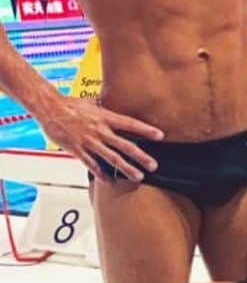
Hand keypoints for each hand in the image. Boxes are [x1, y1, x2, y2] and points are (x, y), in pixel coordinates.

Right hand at [41, 96, 161, 181]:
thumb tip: (114, 101)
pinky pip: (91, 164)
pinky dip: (100, 173)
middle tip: (153, 165)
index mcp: (105, 117)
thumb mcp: (92, 102)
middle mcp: (99, 130)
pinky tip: (108, 181)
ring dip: (126, 168)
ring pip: (111, 158)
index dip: (146, 130)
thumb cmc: (70, 104)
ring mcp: (89, 141)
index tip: (160, 136)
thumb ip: (105, 106)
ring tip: (138, 176)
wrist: (49, 108)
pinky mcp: (77, 150)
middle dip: (141, 156)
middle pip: (125, 145)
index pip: (130, 124)